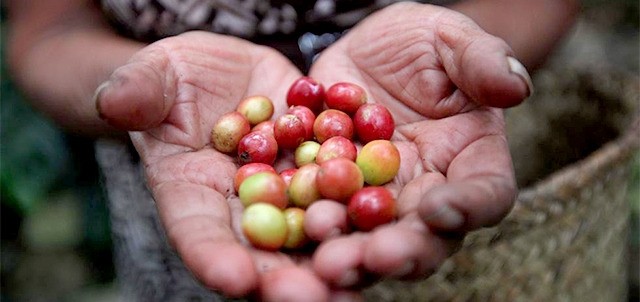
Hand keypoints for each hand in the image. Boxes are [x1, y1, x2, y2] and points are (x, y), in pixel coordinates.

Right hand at [95, 32, 339, 300]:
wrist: (225, 75)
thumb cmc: (176, 80)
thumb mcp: (155, 77)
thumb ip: (139, 91)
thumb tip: (114, 101)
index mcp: (192, 194)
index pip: (197, 232)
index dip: (213, 257)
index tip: (234, 279)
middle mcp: (243, 207)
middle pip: (262, 251)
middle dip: (284, 278)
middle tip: (312, 299)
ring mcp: (287, 192)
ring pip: (310, 233)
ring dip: (332, 257)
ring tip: (356, 280)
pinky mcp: (323, 170)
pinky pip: (346, 192)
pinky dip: (364, 211)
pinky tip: (391, 228)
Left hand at [307, 2, 530, 286]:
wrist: (365, 51)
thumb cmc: (420, 42)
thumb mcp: (448, 38)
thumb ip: (482, 60)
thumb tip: (515, 88)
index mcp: (470, 158)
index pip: (486, 191)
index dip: (469, 206)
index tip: (439, 209)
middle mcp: (427, 190)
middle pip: (425, 234)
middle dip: (401, 250)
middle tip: (375, 257)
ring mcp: (378, 198)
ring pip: (370, 236)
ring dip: (351, 253)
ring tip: (326, 260)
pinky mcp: (333, 194)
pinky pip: (322, 214)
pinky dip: (306, 228)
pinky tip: (288, 233)